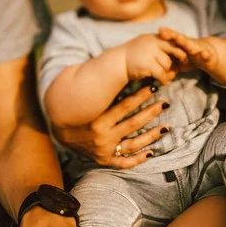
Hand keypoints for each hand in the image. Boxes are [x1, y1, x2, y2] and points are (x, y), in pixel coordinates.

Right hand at [53, 86, 171, 168]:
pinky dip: (138, 159)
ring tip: (166, 127)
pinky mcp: (105, 160)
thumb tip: (115, 63)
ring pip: (133, 144)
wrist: (60, 133)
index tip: (154, 87)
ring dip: (151, 136)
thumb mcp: (86, 98)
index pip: (124, 106)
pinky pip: (124, 163)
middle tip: (165, 103)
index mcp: (96, 119)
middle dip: (151, 112)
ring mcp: (104, 150)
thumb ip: (101, 87)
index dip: (141, 96)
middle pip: (133, 123)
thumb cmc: (77, 110)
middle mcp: (102, 136)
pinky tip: (152, 152)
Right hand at [122, 33, 187, 84]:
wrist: (117, 64)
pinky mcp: (148, 65)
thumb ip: (157, 46)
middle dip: (179, 58)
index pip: (171, 41)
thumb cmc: (132, 57)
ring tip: (167, 77)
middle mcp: (152, 43)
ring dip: (168, 72)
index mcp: (153, 37)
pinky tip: (164, 83)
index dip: (179, 49)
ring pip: (167, 64)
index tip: (183, 57)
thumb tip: (174, 52)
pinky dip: (164, 79)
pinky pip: (161, 74)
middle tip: (181, 66)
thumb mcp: (144, 46)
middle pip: (173, 51)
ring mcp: (150, 53)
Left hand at [158, 27, 217, 72]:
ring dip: (185, 42)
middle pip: (180, 39)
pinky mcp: (207, 56)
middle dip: (172, 35)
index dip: (167, 34)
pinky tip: (204, 54)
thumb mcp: (178, 60)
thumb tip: (156, 67)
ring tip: (178, 38)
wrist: (210, 56)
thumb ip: (169, 61)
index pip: (173, 38)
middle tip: (163, 32)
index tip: (159, 30)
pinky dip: (205, 55)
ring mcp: (198, 49)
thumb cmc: (191, 57)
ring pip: (191, 45)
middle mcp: (189, 44)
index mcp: (182, 44)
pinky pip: (206, 55)